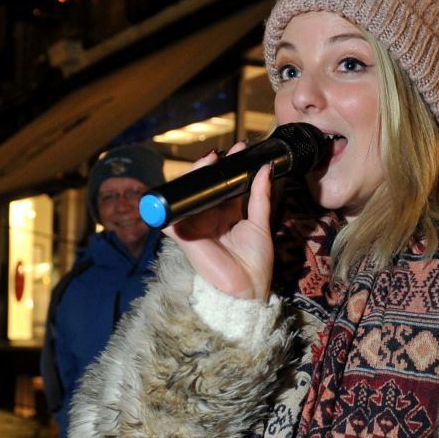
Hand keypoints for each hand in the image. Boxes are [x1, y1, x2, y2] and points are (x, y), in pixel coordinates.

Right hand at [165, 141, 274, 301]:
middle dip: (212, 165)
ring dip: (196, 173)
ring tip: (211, 159)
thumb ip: (260, 195)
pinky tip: (192, 180)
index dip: (230, 166)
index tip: (241, 149)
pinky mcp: (183, 233)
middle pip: (204, 185)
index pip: (224, 184)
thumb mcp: (261, 223)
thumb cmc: (256, 262)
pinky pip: (173, 212)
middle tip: (227, 151)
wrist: (248, 288)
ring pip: (188, 192)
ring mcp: (194, 223)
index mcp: (226, 213)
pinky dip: (177, 194)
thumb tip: (265, 168)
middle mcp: (209, 216)